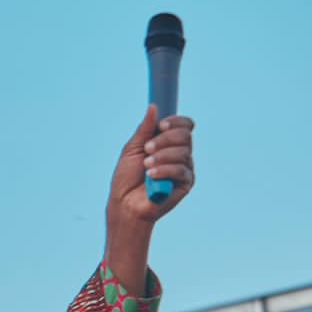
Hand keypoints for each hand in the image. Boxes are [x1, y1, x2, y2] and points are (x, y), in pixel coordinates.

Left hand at [107, 105, 194, 226]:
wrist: (124, 204)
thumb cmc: (126, 178)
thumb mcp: (132, 150)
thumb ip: (144, 130)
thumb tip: (153, 106)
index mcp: (168, 143)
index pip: (184, 125)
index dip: (176, 122)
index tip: (160, 126)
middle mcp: (179, 153)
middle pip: (185, 135)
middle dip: (165, 140)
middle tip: (147, 149)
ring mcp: (184, 168)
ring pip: (183, 152)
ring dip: (162, 156)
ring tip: (146, 165)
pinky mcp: (186, 183)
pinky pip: (182, 170)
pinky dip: (165, 170)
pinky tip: (152, 176)